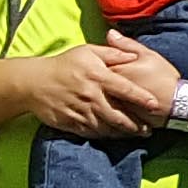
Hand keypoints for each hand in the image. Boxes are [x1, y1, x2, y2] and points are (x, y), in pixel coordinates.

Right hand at [18, 41, 176, 135]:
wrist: (32, 82)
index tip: (155, 105)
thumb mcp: (87, 51)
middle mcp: (91, 96)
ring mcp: (80, 111)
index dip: (141, 98)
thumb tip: (134, 55)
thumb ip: (112, 53)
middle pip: (119, 114)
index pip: (125, 89)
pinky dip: (105, 135)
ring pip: (107, 127)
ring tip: (137, 135)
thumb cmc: (64, 64)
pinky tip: (115, 136)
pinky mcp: (70, 122)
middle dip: (136, 124)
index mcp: (97, 77)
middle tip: (150, 129)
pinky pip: (92, 132)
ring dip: (123, 133)